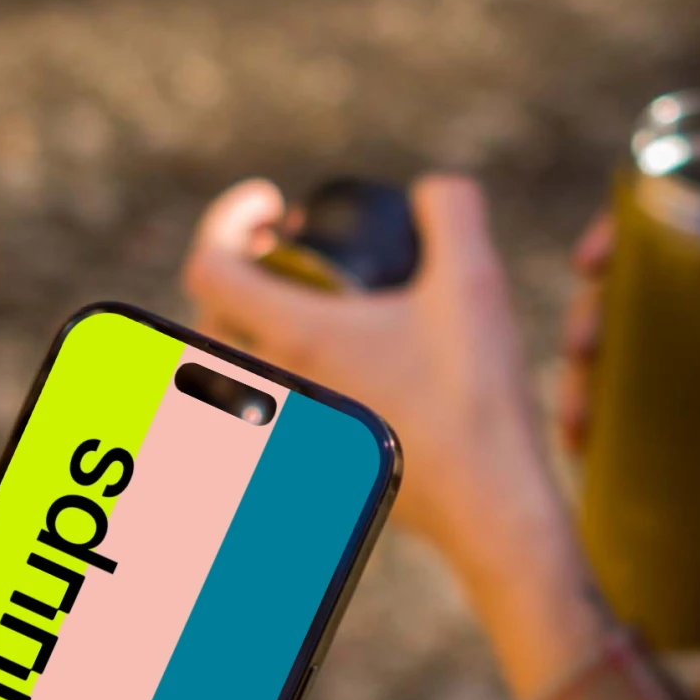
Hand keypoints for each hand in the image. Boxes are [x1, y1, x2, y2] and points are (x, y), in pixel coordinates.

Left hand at [184, 175, 612, 699]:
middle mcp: (273, 388)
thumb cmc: (476, 398)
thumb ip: (452, 208)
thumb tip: (430, 193)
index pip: (209, 268)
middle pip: (210, 318)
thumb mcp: (475, 280)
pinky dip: (283, 373)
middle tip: (288, 250)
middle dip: (240, 270)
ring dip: (256, 324)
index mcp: (294, 338)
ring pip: (234, 368)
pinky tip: (343, 361)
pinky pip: (267, 411)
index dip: (228, 220)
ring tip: (313, 304)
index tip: (272, 207)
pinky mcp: (304, 467)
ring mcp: (284, 434)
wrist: (490, 506)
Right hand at [549, 217, 699, 460]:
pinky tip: (579, 449)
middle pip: (623, 300)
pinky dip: (594, 432)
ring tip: (577, 421)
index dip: (618, 236)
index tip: (592, 259)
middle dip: (588, 318)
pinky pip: (620, 421)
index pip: (669, 238)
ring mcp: (686, 377)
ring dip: (580, 382)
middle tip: (584, 348)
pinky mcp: (677, 431)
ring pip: (611, 363)